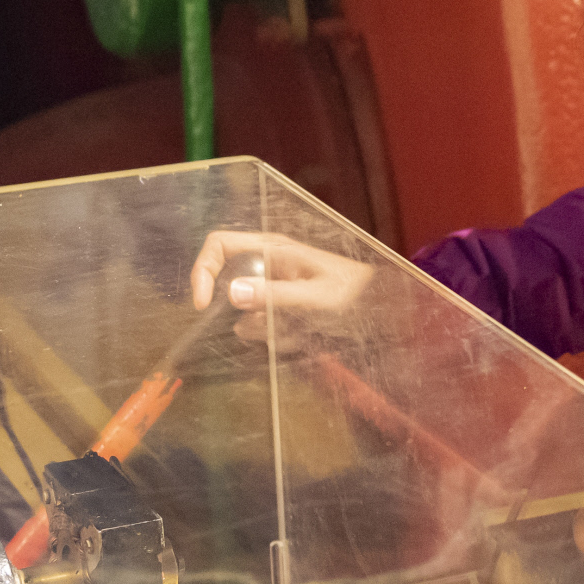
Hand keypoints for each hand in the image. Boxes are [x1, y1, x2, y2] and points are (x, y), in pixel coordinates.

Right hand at [188, 230, 374, 340]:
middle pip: (228, 288)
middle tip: (272, 327)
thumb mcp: (314, 297)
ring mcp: (275, 289)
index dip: (203, 271)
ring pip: (247, 317)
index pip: (218, 245)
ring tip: (300, 332)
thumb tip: (232, 292)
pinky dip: (281, 339)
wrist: (380, 309)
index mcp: (272, 250)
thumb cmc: (354, 294)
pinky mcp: (282, 310)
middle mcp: (268, 266)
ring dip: (268, 332)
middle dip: (247, 316)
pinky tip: (306, 336)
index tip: (202, 305)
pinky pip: (265, 329)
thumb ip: (274, 295)